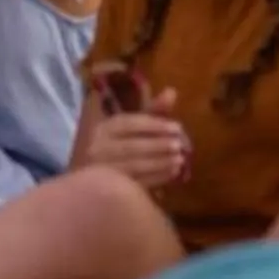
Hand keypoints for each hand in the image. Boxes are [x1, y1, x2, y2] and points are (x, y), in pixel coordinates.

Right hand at [73, 90, 189, 184]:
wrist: (103, 181)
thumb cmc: (124, 144)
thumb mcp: (137, 125)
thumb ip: (154, 111)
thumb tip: (172, 91)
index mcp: (104, 128)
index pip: (127, 124)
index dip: (153, 125)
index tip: (177, 127)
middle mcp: (98, 148)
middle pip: (130, 146)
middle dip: (158, 145)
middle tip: (180, 145)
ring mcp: (103, 169)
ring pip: (134, 165)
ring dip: (160, 162)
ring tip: (180, 160)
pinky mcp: (112, 188)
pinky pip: (137, 182)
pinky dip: (157, 177)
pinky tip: (173, 173)